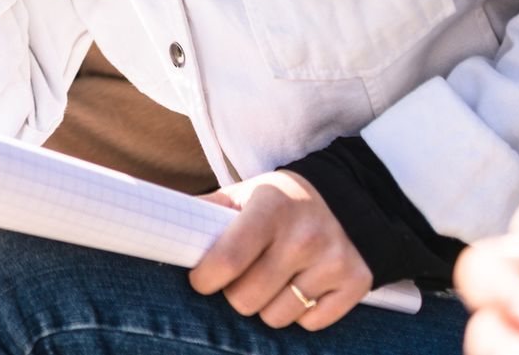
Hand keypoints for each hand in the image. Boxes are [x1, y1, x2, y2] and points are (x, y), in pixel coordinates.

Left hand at [191, 170, 371, 331]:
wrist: (347, 197)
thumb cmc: (280, 202)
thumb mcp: (243, 194)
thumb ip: (205, 213)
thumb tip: (162, 228)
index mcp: (270, 208)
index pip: (228, 260)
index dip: (205, 279)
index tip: (201, 279)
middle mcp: (305, 235)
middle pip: (247, 299)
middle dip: (235, 294)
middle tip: (240, 278)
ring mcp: (334, 261)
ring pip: (276, 317)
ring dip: (266, 305)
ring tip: (271, 280)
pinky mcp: (357, 282)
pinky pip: (310, 324)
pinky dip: (300, 312)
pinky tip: (300, 286)